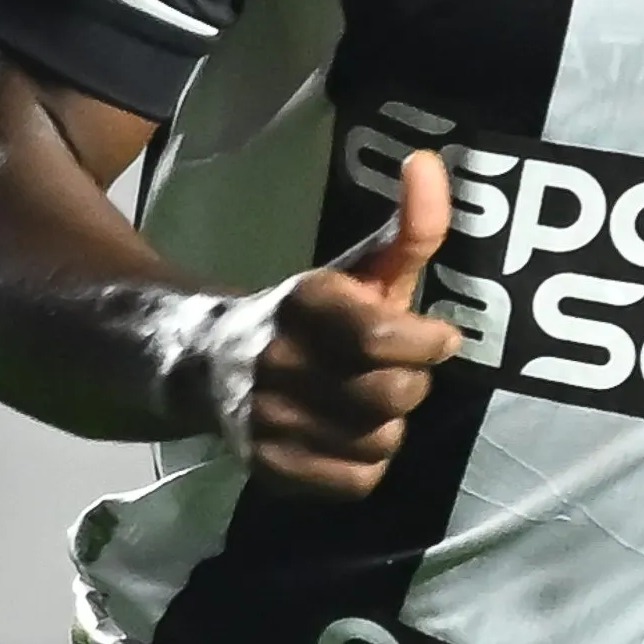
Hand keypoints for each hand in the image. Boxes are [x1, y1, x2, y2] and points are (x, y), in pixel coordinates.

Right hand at [247, 148, 463, 496]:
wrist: (206, 363)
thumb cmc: (312, 314)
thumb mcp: (358, 267)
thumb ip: (410, 226)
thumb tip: (431, 162)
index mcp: (305, 301)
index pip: (382, 340)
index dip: (427, 343)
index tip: (437, 337)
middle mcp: (278, 359)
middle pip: (393, 396)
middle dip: (411, 383)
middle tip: (397, 370)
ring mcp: (267, 418)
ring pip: (379, 441)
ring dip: (388, 424)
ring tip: (366, 401)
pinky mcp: (267, 465)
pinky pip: (357, 481)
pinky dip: (366, 462)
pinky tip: (346, 434)